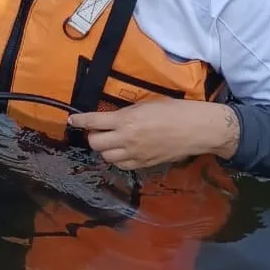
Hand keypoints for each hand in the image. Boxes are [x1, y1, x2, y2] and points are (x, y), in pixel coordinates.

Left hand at [67, 99, 239, 170]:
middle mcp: (127, 138)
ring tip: (111, 140)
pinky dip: (117, 158)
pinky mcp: (144, 164)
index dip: (79, 120)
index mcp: (126, 119)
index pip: (93, 121)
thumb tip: (110, 118)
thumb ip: (126, 113)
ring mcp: (135, 154)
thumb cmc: (175, 110)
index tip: (72, 119)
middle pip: (95, 143)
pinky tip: (123, 151)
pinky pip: (121, 165)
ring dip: (105, 148)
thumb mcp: (146, 104)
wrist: (197, 129)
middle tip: (98, 130)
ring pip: (106, 156)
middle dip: (93, 136)